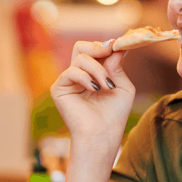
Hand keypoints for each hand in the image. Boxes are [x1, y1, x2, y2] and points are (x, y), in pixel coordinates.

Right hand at [51, 40, 134, 163]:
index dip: (107, 46)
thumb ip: (117, 66)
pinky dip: (85, 77)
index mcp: (93, 74)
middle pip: (81, 47)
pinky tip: (95, 88)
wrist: (102, 135)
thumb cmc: (114, 116)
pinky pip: (71, 71)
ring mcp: (68, 81)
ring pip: (80, 57)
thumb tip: (115, 46)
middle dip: (97, 47)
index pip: (96, 51)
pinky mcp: (59, 88)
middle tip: (110, 52)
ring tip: (107, 85)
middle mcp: (79, 75)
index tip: (120, 45)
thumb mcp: (122, 87)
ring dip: (98, 69)